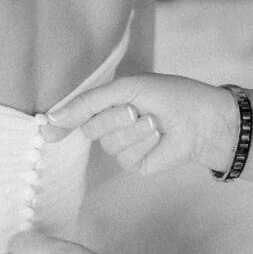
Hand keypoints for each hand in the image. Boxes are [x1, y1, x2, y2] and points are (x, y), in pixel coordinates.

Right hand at [43, 74, 237, 174]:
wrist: (206, 118)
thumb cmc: (170, 96)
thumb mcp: (126, 89)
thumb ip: (87, 102)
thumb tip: (51, 118)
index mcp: (106, 104)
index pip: (73, 115)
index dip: (59, 123)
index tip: (46, 132)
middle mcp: (109, 126)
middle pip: (90, 129)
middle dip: (113, 118)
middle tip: (135, 109)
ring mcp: (121, 147)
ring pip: (109, 144)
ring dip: (134, 130)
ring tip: (156, 122)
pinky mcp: (135, 164)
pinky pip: (126, 157)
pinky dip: (145, 145)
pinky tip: (161, 138)